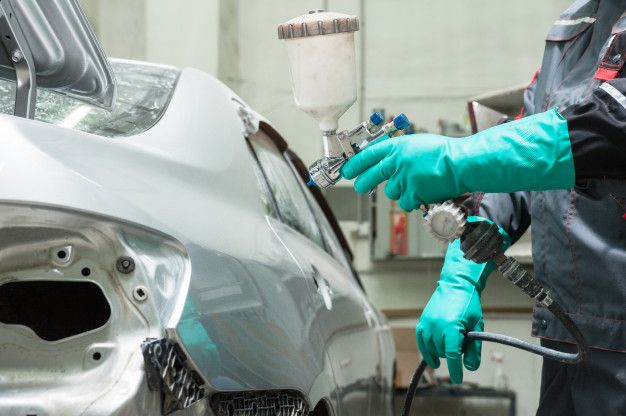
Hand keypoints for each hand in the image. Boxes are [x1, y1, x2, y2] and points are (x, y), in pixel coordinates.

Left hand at [342, 108, 573, 210]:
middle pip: (371, 175)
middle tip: (358, 186)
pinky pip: (406, 202)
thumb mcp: (419, 145)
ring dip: (401, 190)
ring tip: (418, 184)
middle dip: (363, 182)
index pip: (369, 154)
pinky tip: (424, 192)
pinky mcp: (412, 192)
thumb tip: (388, 162)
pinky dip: (413, 200)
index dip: (355, 163)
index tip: (347, 169)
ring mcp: (404, 178)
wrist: (462, 163)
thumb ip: (402, 153)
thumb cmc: (446, 154)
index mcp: (398, 146)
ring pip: (392, 191)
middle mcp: (397, 161)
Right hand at [416, 239, 486, 382]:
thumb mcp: (476, 326)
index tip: (458, 379)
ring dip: (441, 352)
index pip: (452, 355)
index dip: (455, 370)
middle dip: (453, 354)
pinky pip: (421, 341)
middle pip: (443, 353)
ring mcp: (427, 323)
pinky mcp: (422, 321)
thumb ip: (474, 348)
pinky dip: (426, 351)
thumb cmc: (469, 305)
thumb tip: (470, 368)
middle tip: (463, 343)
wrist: (456, 285)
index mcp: (451, 327)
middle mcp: (436, 326)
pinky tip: (432, 359)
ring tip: (452, 342)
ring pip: (432, 349)